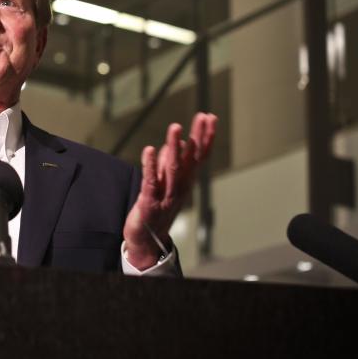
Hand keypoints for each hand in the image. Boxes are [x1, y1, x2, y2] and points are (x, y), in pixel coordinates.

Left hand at [123, 112, 217, 269]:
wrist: (147, 241)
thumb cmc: (156, 210)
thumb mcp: (166, 183)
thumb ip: (169, 164)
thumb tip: (174, 144)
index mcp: (185, 181)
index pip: (199, 156)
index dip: (205, 137)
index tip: (210, 117)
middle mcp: (179, 187)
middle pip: (190, 159)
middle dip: (197, 137)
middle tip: (202, 116)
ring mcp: (165, 195)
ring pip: (172, 168)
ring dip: (174, 147)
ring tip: (176, 127)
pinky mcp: (149, 202)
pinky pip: (150, 181)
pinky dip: (150, 165)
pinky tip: (149, 149)